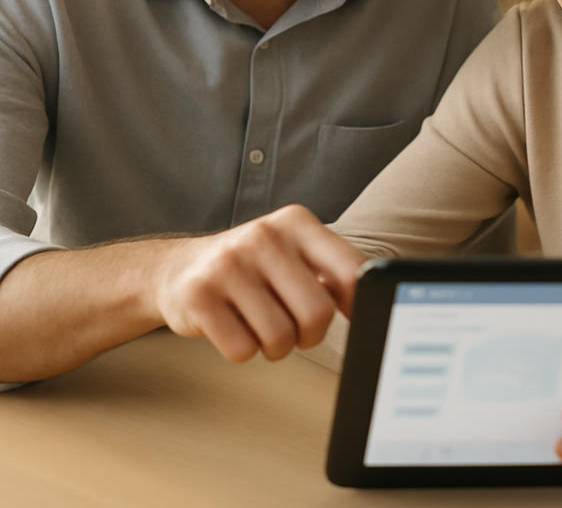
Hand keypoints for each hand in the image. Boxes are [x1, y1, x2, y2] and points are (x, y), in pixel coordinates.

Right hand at [153, 204, 367, 363]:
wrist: (177, 268)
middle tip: (298, 331)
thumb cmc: (250, 266)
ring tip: (262, 326)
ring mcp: (228, 265)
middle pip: (317, 313)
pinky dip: (243, 350)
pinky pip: (242, 349)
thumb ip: (332, 270)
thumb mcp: (293, 251)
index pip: (350, 270)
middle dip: (311, 335)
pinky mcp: (198, 297)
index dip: (359, 303)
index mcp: (296, 222)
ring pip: (279, 338)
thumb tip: (373, 304)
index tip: (354, 317)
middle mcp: (264, 237)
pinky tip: (234, 327)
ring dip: (276, 347)